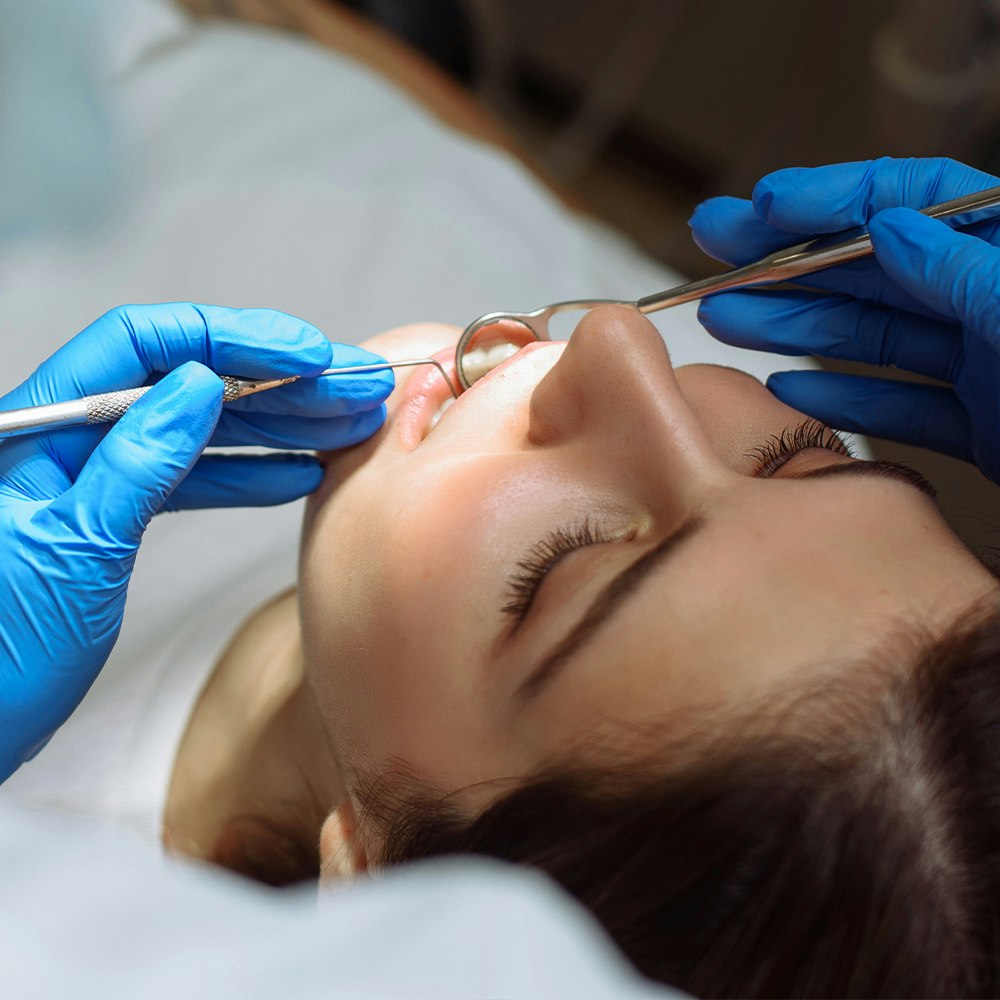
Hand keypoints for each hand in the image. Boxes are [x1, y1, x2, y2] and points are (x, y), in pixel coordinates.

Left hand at [0, 303, 392, 779]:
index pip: (144, 345)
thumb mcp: (73, 550)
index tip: (305, 354)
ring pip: (199, 430)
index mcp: (39, 427)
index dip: (232, 339)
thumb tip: (199, 384)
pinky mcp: (114, 520)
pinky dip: (248, 475)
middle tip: (351, 387)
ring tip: (344, 424)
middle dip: (277, 381)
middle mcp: (69, 440)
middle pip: (186, 382)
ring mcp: (95, 480)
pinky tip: (298, 471)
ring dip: (277, 425)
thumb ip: (137, 462)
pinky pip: (192, 480)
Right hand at [689, 156, 999, 484]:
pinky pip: (899, 407)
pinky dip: (841, 398)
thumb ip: (963, 273)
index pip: (917, 198)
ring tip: (724, 317)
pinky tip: (789, 387)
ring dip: (793, 327)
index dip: (833, 197)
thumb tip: (887, 228)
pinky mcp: (981, 428)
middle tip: (715, 249)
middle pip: (877, 268)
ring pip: (874, 339)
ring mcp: (987, 366)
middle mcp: (994, 302)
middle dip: (788, 260)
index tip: (763, 205)